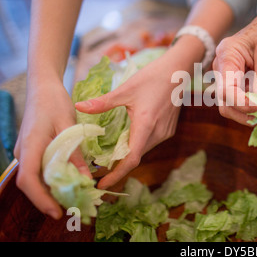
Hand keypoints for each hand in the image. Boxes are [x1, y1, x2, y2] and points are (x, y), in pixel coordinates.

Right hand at [14, 80, 90, 219]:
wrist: (43, 87)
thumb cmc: (55, 102)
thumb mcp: (70, 127)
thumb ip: (76, 154)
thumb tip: (86, 180)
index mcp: (30, 145)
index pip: (28, 180)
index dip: (41, 199)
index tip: (57, 212)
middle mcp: (23, 152)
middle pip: (31, 183)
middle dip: (48, 199)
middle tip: (72, 209)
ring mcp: (25, 151)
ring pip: (35, 178)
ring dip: (51, 190)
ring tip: (73, 198)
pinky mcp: (31, 149)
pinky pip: (38, 169)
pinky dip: (52, 178)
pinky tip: (69, 181)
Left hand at [75, 52, 182, 189]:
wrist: (177, 71)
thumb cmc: (152, 77)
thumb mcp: (125, 89)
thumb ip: (102, 102)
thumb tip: (78, 106)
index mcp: (146, 125)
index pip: (131, 159)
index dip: (116, 174)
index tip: (101, 185)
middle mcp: (158, 133)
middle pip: (136, 156)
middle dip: (117, 166)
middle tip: (98, 171)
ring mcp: (165, 132)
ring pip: (143, 150)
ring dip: (127, 155)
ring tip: (108, 158)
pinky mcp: (168, 129)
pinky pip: (150, 143)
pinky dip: (136, 146)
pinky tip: (126, 141)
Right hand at [213, 0, 256, 123]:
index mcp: (226, 57)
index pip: (226, 90)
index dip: (243, 103)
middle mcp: (222, 69)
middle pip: (226, 103)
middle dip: (247, 112)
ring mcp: (229, 77)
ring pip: (233, 106)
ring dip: (254, 111)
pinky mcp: (238, 83)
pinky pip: (244, 101)